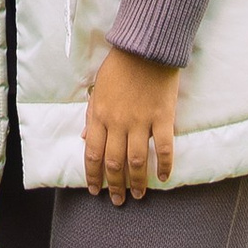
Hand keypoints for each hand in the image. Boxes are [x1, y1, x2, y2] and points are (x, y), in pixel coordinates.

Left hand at [83, 48, 180, 203]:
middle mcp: (118, 122)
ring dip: (136, 181)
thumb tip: (84, 137)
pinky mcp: (162, 117)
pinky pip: (164, 147)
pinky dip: (164, 165)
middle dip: (114, 185)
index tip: (95, 189)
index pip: (92, 153)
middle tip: (118, 200)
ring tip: (138, 194)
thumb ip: (92, 115)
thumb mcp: (98, 88)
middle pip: (114, 162)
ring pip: (137, 160)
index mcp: (100, 115)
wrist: (146, 47)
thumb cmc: (120, 66)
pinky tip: (163, 176)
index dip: (93, 174)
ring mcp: (141, 121)